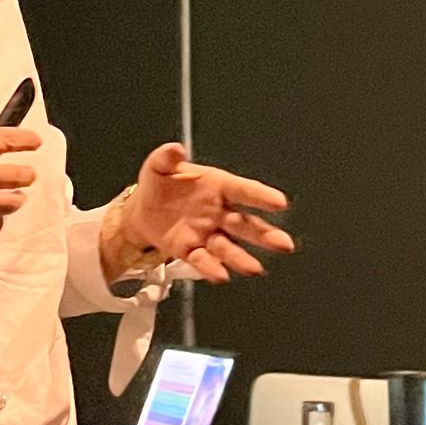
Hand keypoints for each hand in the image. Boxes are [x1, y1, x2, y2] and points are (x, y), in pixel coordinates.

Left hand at [110, 142, 292, 284]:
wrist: (142, 210)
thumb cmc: (161, 184)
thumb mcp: (159, 166)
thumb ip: (167, 158)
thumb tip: (175, 149)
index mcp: (218, 186)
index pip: (243, 191)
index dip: (261, 197)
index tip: (280, 202)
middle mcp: (219, 212)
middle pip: (246, 224)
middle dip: (265, 235)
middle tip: (283, 244)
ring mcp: (207, 233)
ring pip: (228, 247)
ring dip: (241, 258)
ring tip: (254, 269)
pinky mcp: (191, 250)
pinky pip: (203, 260)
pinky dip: (211, 268)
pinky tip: (221, 275)